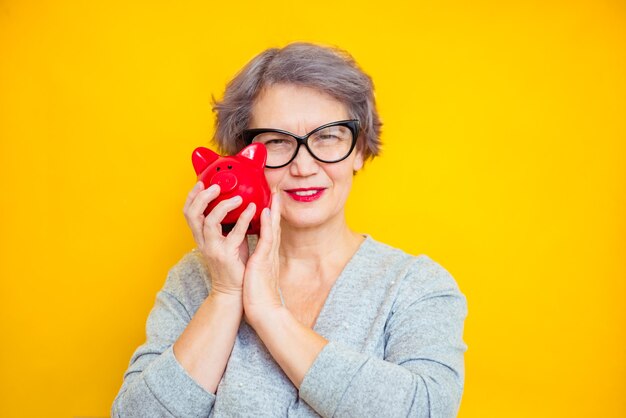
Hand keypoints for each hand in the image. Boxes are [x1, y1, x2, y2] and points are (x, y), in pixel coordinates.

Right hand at [183, 181, 256, 296]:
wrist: (234, 290)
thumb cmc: (233, 263)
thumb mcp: (227, 239)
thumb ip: (228, 223)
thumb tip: (237, 202)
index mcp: (201, 236)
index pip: (188, 212)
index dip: (192, 196)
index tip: (201, 182)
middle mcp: (203, 241)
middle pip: (192, 214)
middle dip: (201, 197)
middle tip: (215, 187)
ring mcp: (213, 248)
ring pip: (209, 222)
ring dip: (222, 206)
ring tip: (237, 198)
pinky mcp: (226, 255)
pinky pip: (234, 233)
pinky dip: (244, 219)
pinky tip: (252, 209)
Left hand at [242, 192, 283, 325]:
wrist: (264, 311)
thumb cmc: (258, 294)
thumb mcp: (257, 272)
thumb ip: (258, 261)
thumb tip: (254, 256)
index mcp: (266, 254)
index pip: (269, 231)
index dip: (271, 215)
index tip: (271, 201)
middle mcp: (270, 252)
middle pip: (274, 225)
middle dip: (275, 208)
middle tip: (276, 191)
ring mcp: (268, 255)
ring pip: (272, 228)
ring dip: (274, 210)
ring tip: (274, 194)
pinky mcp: (264, 260)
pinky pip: (266, 239)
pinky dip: (268, 224)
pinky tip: (267, 212)